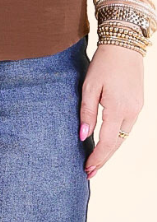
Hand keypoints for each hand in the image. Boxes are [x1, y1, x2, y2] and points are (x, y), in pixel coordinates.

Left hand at [79, 43, 144, 178]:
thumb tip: (83, 136)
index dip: (97, 157)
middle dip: (104, 160)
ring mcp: (137, 109)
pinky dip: (117, 137)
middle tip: (90, 173)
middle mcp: (131, 112)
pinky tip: (107, 143)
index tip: (87, 169)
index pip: (107, 141)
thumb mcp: (89, 87)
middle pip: (118, 143)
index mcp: (117, 108)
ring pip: (124, 136)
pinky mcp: (138, 104)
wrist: (124, 47)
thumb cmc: (102, 65)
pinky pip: (127, 126)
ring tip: (96, 162)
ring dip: (111, 150)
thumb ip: (86, 112)